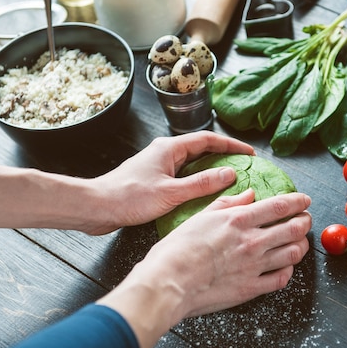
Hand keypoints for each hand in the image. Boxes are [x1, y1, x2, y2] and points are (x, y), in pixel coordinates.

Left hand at [89, 131, 254, 233]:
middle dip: (224, 156)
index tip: (249, 154)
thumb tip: (229, 174)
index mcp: (169, 148)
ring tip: (231, 181)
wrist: (97, 206)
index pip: (208, 140)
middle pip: (202, 149)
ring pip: (192, 164)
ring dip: (211, 170)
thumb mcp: (171, 192)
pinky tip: (205, 195)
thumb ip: (202, 183)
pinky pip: (183, 176)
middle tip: (245, 167)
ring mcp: (159, 166)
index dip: (231, 146)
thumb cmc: (128, 197)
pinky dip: (198, 182)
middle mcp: (165, 152)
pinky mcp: (154, 179)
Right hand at [97, 189, 311, 347]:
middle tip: (306, 219)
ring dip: (301, 245)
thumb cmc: (177, 249)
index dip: (297, 202)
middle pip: (293, 229)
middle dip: (305, 222)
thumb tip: (248, 194)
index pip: (279, 206)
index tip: (304, 200)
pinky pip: (281, 279)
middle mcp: (252, 242)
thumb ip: (227, 203)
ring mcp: (254, 266)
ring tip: (300, 242)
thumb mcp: (200, 216)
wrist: (169, 283)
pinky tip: (286, 266)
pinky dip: (289, 271)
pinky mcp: (251, 288)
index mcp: (238, 220)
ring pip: (293, 253)